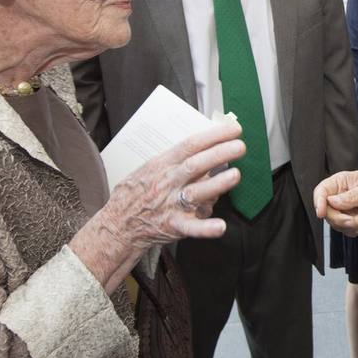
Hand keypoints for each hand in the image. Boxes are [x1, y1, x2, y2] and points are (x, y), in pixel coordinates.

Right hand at [72, 120, 244, 289]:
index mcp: (162, 164)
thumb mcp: (150, 168)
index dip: (213, 135)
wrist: (117, 225)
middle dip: (219, 154)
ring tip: (235, 175)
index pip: (190, 145)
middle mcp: (168, 182)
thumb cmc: (136, 193)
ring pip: (197, 192)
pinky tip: (220, 226)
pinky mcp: (174, 226)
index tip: (234, 129)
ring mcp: (171, 204)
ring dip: (217, 184)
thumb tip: (208, 148)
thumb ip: (176, 159)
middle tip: (240, 146)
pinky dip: (206, 228)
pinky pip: (192, 228)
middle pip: (196, 165)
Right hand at [313, 168, 357, 235]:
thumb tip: (331, 201)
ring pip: (338, 224)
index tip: (322, 212)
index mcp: (341, 183)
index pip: (321, 191)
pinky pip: (349, 231)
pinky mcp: (355, 221)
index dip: (318, 202)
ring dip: (354, 225)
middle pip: (327, 213)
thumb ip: (350, 197)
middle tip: (354, 219)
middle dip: (341, 219)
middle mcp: (341, 197)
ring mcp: (347, 211)